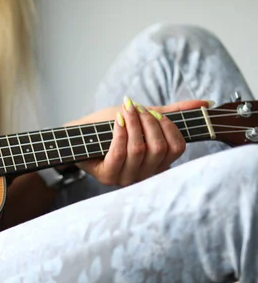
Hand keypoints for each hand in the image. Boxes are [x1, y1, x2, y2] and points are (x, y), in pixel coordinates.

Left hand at [74, 97, 211, 186]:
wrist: (78, 134)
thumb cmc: (110, 126)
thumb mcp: (142, 117)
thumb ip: (170, 112)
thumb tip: (204, 102)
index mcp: (157, 164)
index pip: (177, 149)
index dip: (169, 127)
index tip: (154, 112)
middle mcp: (143, 176)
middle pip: (159, 148)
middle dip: (149, 122)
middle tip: (136, 108)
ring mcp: (125, 179)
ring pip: (140, 150)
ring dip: (134, 124)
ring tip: (126, 110)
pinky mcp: (107, 176)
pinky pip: (121, 153)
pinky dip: (121, 133)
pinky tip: (118, 121)